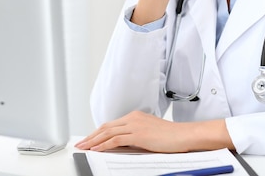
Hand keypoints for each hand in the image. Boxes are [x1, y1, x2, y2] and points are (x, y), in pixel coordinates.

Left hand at [75, 111, 190, 152]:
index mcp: (136, 116)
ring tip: (84, 147)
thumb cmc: (171, 136)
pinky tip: (96, 149)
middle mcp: (133, 118)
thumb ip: (136, 135)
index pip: (111, 124)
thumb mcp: (150, 133)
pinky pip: (116, 140)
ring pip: (108, 132)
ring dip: (93, 141)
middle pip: (106, 127)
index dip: (98, 132)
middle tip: (81, 143)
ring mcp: (135, 125)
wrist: (184, 135)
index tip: (89, 139)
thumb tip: (123, 144)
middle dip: (91, 136)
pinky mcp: (138, 135)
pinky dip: (104, 144)